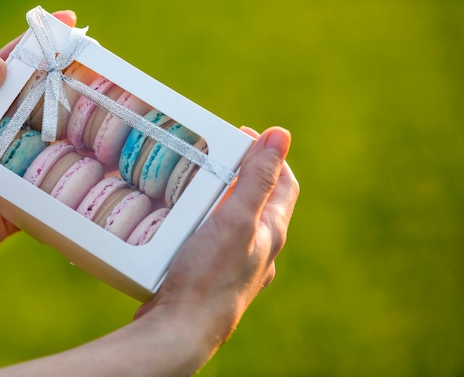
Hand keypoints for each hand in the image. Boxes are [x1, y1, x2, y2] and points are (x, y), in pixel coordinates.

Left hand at [0, 10, 77, 305]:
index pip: (14, 71)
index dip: (40, 46)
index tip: (69, 24)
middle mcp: (4, 137)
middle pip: (45, 105)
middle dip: (73, 88)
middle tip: (106, 77)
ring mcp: (17, 169)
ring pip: (57, 145)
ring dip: (82, 134)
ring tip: (114, 122)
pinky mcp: (25, 202)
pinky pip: (55, 190)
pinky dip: (77, 183)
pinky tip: (101, 174)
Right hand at [135, 126, 298, 366]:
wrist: (181, 329)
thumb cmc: (209, 276)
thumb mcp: (237, 218)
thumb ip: (259, 178)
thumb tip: (282, 135)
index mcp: (271, 232)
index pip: (283, 182)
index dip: (269, 155)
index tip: (242, 135)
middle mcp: (259, 249)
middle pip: (257, 200)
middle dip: (240, 172)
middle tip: (213, 154)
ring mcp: (236, 265)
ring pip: (233, 220)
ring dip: (218, 196)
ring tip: (194, 181)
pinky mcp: (212, 275)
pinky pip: (212, 238)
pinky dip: (201, 220)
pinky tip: (181, 219)